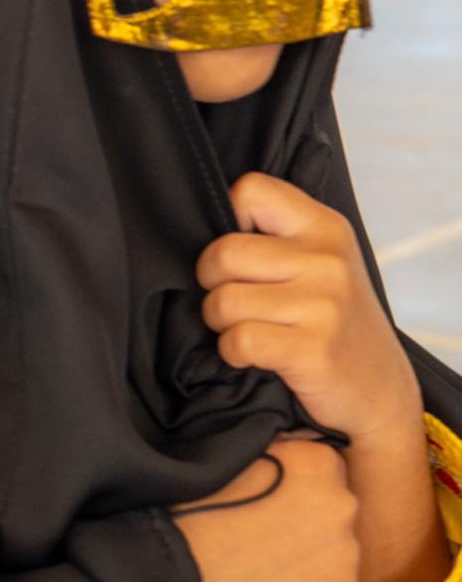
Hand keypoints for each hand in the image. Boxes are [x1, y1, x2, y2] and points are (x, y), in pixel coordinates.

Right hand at [175, 437, 359, 581]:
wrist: (185, 572)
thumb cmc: (198, 509)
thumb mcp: (233, 455)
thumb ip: (272, 446)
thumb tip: (284, 440)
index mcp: (317, 462)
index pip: (325, 465)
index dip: (299, 480)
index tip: (276, 493)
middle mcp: (341, 504)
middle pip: (334, 509)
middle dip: (309, 519)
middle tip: (268, 531)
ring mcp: (346, 555)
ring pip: (334, 553)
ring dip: (310, 556)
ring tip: (266, 562)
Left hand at [197, 173, 417, 448]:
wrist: (380, 392)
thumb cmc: (332, 320)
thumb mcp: (321, 262)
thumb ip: (276, 234)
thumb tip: (201, 215)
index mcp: (325, 227)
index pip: (250, 189)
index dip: (228, 218)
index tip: (240, 252)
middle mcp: (326, 259)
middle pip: (222, 252)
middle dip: (212, 282)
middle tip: (235, 299)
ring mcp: (323, 304)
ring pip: (223, 300)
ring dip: (221, 322)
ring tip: (248, 327)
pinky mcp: (313, 349)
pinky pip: (238, 340)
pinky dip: (232, 352)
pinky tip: (254, 354)